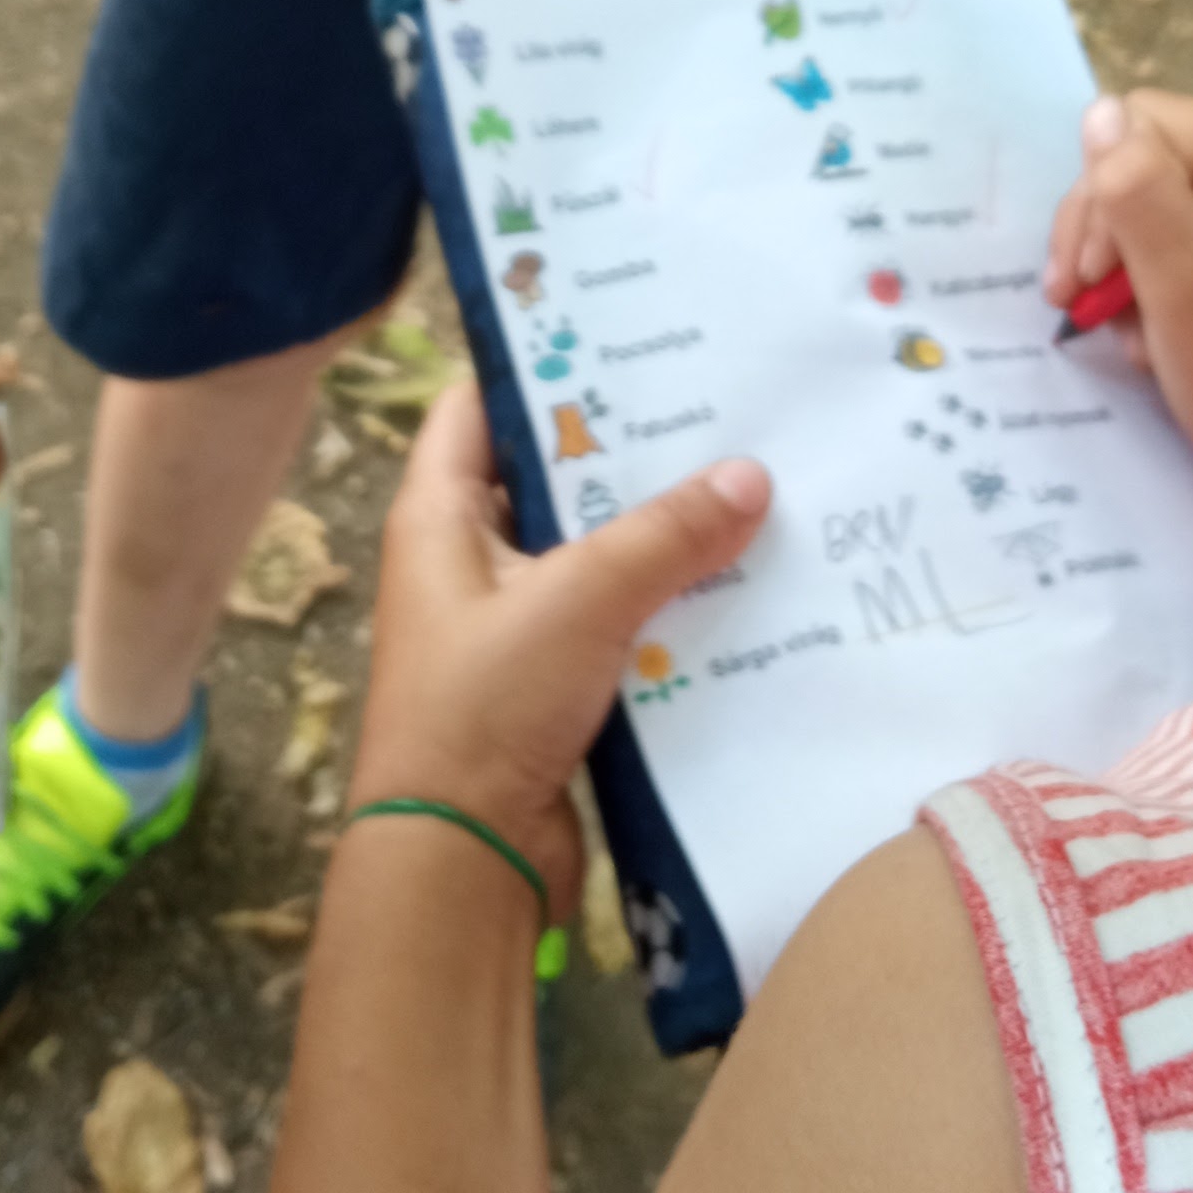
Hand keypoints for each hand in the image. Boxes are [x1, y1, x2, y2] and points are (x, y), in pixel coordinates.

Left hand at [349, 385, 768, 910]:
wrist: (463, 861)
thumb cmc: (488, 706)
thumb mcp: (581, 599)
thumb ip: (667, 534)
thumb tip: (751, 476)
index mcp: (440, 514)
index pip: (479, 404)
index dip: (542, 361)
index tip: (627, 331)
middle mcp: (467, 559)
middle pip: (552, 476)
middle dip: (630, 451)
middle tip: (722, 403)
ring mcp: (509, 625)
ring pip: (593, 553)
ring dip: (659, 532)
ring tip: (753, 483)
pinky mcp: (549, 684)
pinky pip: (616, 621)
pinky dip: (666, 604)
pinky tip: (743, 585)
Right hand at [1047, 90, 1192, 603]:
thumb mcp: (1190, 298)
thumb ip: (1141, 198)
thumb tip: (1100, 112)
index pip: (1152, 125)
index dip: (1106, 194)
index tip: (1086, 279)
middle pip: (1152, 160)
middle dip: (1110, 235)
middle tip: (1086, 309)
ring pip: (1157, 206)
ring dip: (1126, 273)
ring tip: (1137, 340)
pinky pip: (1182, 246)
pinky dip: (1154, 294)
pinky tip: (1158, 345)